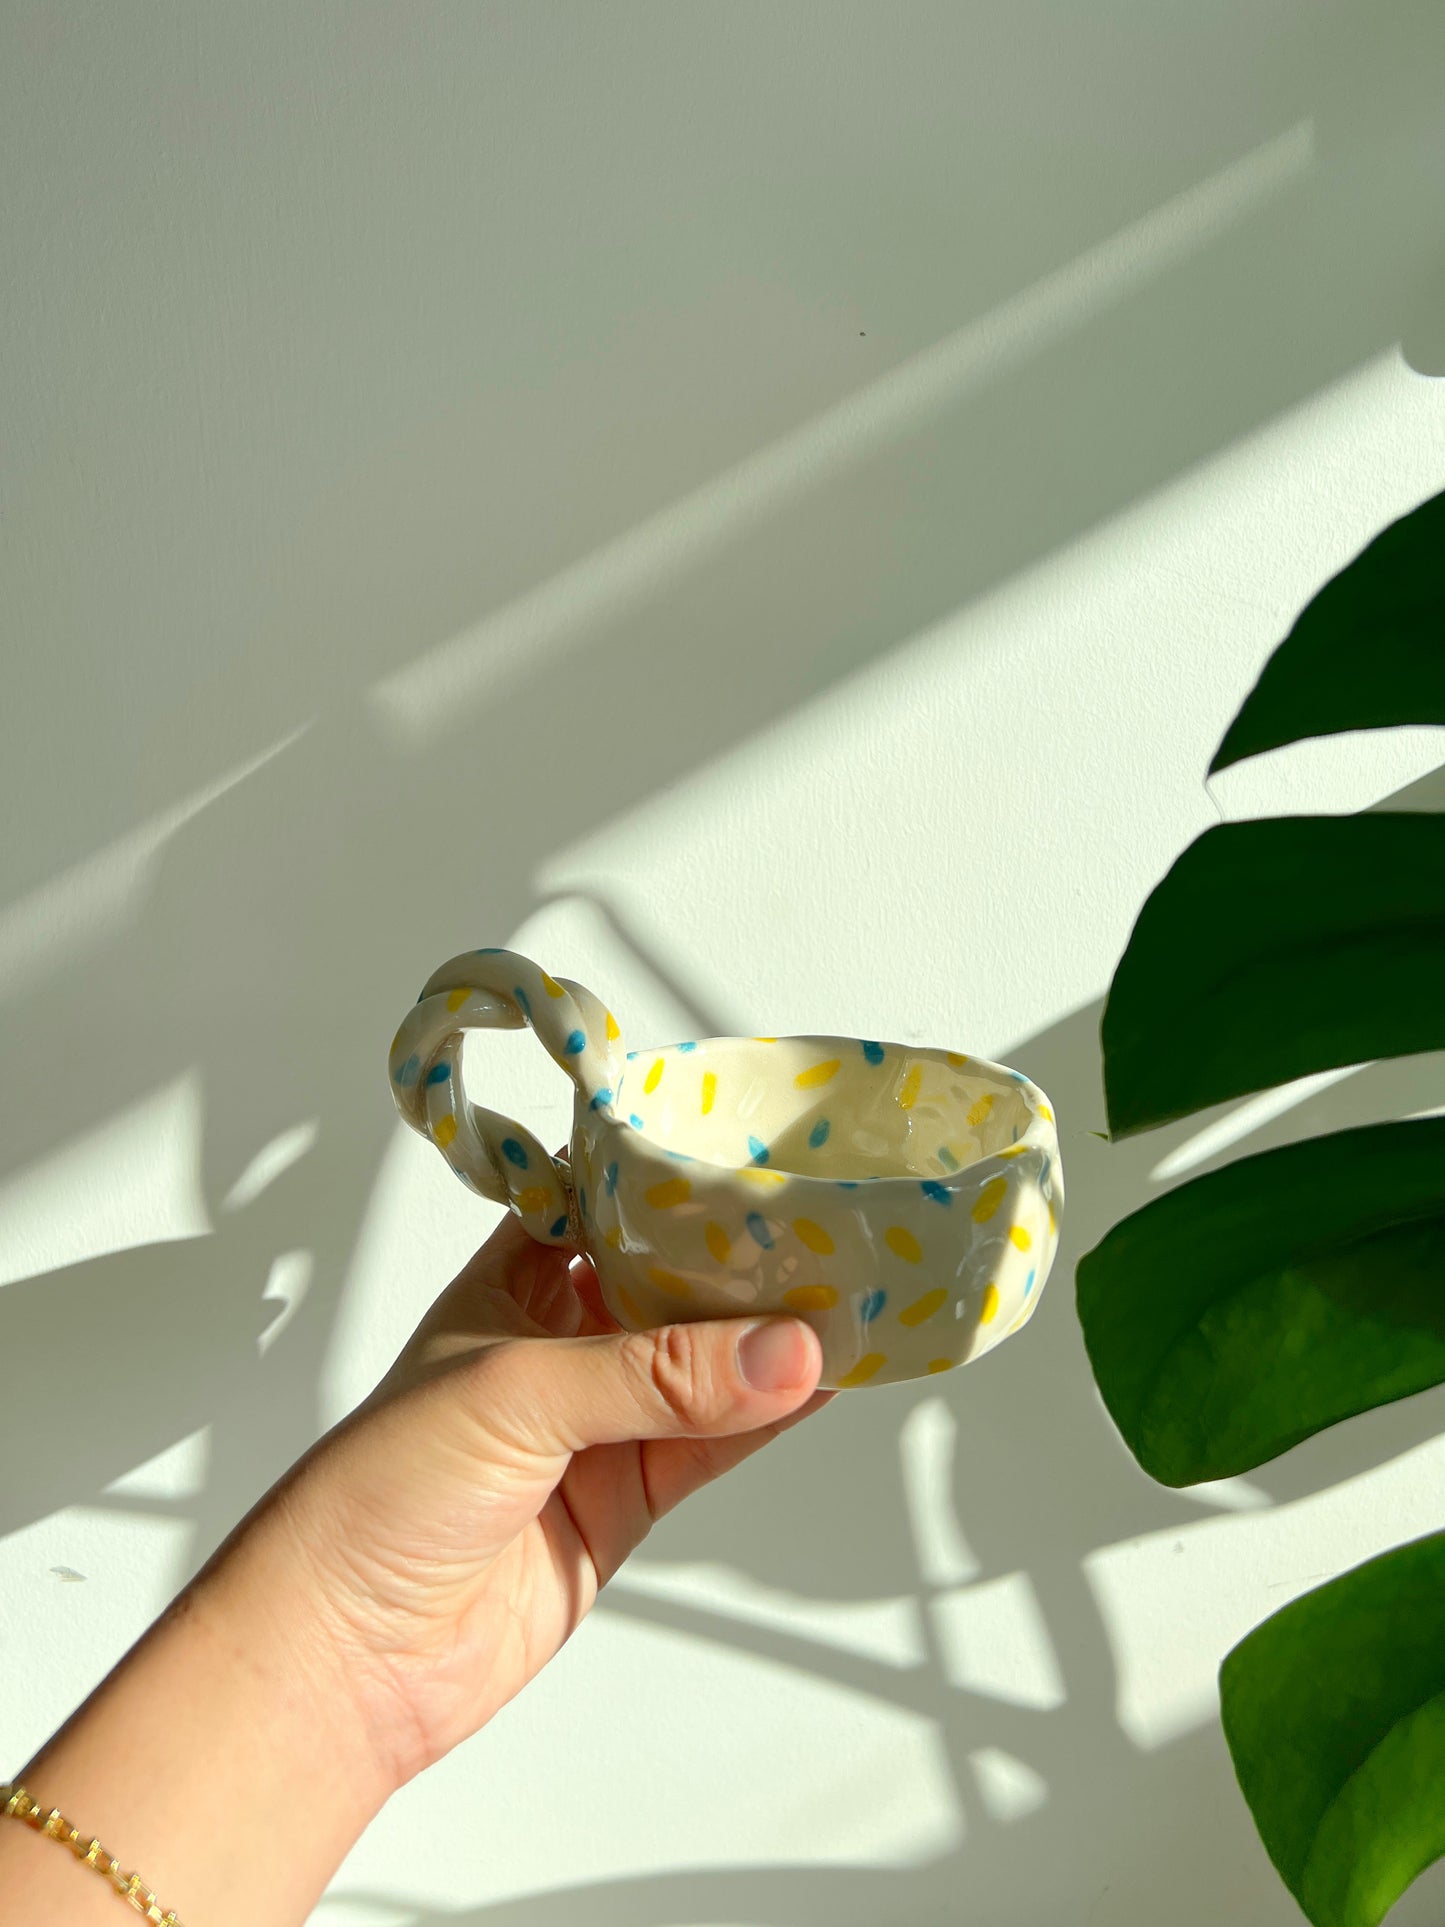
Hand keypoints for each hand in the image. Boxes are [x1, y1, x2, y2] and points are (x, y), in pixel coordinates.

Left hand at [208, 1200, 832, 1794]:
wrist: (342, 1656)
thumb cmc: (376, 1493)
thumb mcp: (516, 1394)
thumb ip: (654, 1373)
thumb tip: (781, 1352)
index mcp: (512, 1281)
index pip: (608, 1204)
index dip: (675, 1179)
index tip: (757, 1152)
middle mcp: (558, 1341)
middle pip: (671, 1283)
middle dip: (742, 1259)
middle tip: (831, 1223)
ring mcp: (596, 1425)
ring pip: (704, 1366)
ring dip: (770, 1341)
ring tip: (853, 1296)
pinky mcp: (627, 1499)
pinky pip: (715, 1446)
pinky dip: (770, 1418)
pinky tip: (823, 1384)